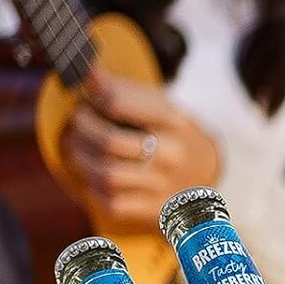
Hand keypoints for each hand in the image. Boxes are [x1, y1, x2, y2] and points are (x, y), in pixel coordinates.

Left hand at [63, 69, 222, 231]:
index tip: (86, 97)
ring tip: (76, 148)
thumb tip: (87, 73)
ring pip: (107, 175)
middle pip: (110, 142)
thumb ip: (124, 91)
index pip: (119, 104)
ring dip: (82, 159)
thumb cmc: (173, 134)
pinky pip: (112, 203)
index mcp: (174, 122)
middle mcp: (172, 155)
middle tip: (76, 122)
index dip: (92, 98)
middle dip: (83, 129)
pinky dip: (94, 189)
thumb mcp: (161, 105)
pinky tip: (93, 176)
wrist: (208, 174)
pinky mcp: (155, 210)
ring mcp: (164, 186)